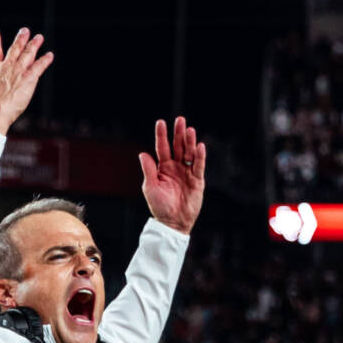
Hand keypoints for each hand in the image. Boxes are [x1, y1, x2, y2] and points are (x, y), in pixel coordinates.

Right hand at [0, 29, 51, 136]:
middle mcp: (6, 68)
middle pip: (14, 49)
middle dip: (20, 39)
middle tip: (24, 31)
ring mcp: (18, 71)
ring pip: (28, 54)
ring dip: (34, 45)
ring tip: (38, 38)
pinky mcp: (28, 79)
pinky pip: (39, 67)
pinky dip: (45, 60)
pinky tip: (49, 55)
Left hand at [140, 117, 206, 233]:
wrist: (173, 222)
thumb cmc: (159, 206)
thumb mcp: (150, 187)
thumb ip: (148, 170)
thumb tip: (142, 154)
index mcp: (163, 168)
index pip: (163, 148)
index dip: (162, 135)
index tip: (161, 122)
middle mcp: (176, 167)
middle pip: (178, 146)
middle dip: (179, 133)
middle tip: (180, 120)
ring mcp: (187, 173)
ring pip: (189, 153)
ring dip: (189, 142)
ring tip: (189, 130)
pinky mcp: (197, 180)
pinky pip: (199, 166)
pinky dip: (200, 156)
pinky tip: (199, 146)